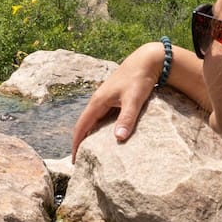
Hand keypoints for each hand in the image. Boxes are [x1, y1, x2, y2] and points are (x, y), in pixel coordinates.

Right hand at [70, 45, 163, 159]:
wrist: (146, 60)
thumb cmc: (139, 79)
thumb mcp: (134, 100)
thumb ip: (127, 118)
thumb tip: (118, 138)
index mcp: (98, 102)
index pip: (81, 127)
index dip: (76, 144)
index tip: (75, 161)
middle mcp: (98, 101)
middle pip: (85, 125)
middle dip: (80, 142)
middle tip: (81, 160)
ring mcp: (105, 99)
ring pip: (94, 121)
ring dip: (90, 135)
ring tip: (91, 152)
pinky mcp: (114, 98)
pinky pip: (102, 117)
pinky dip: (100, 129)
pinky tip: (107, 137)